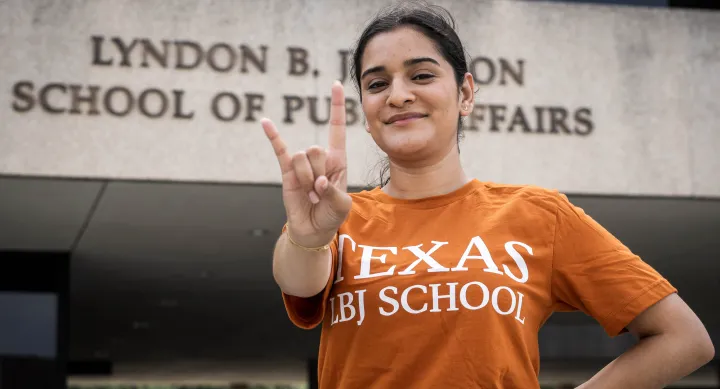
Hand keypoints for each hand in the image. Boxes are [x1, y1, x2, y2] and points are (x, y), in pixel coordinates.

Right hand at [261, 81, 351, 246]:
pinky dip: (272, 136)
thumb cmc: (331, 215)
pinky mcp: (286, 171)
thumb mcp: (342, 206)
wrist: (313, 230)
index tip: (336, 83)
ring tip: (310, 196)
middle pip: (316, 149)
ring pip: (301, 159)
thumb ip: (334, 193)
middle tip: (320, 194)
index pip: (337, 128)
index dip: (336, 106)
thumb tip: (318, 182)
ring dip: (307, 181)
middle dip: (319, 174)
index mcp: (337, 159)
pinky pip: (279, 150)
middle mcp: (319, 156)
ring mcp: (302, 163)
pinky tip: (264, 121)